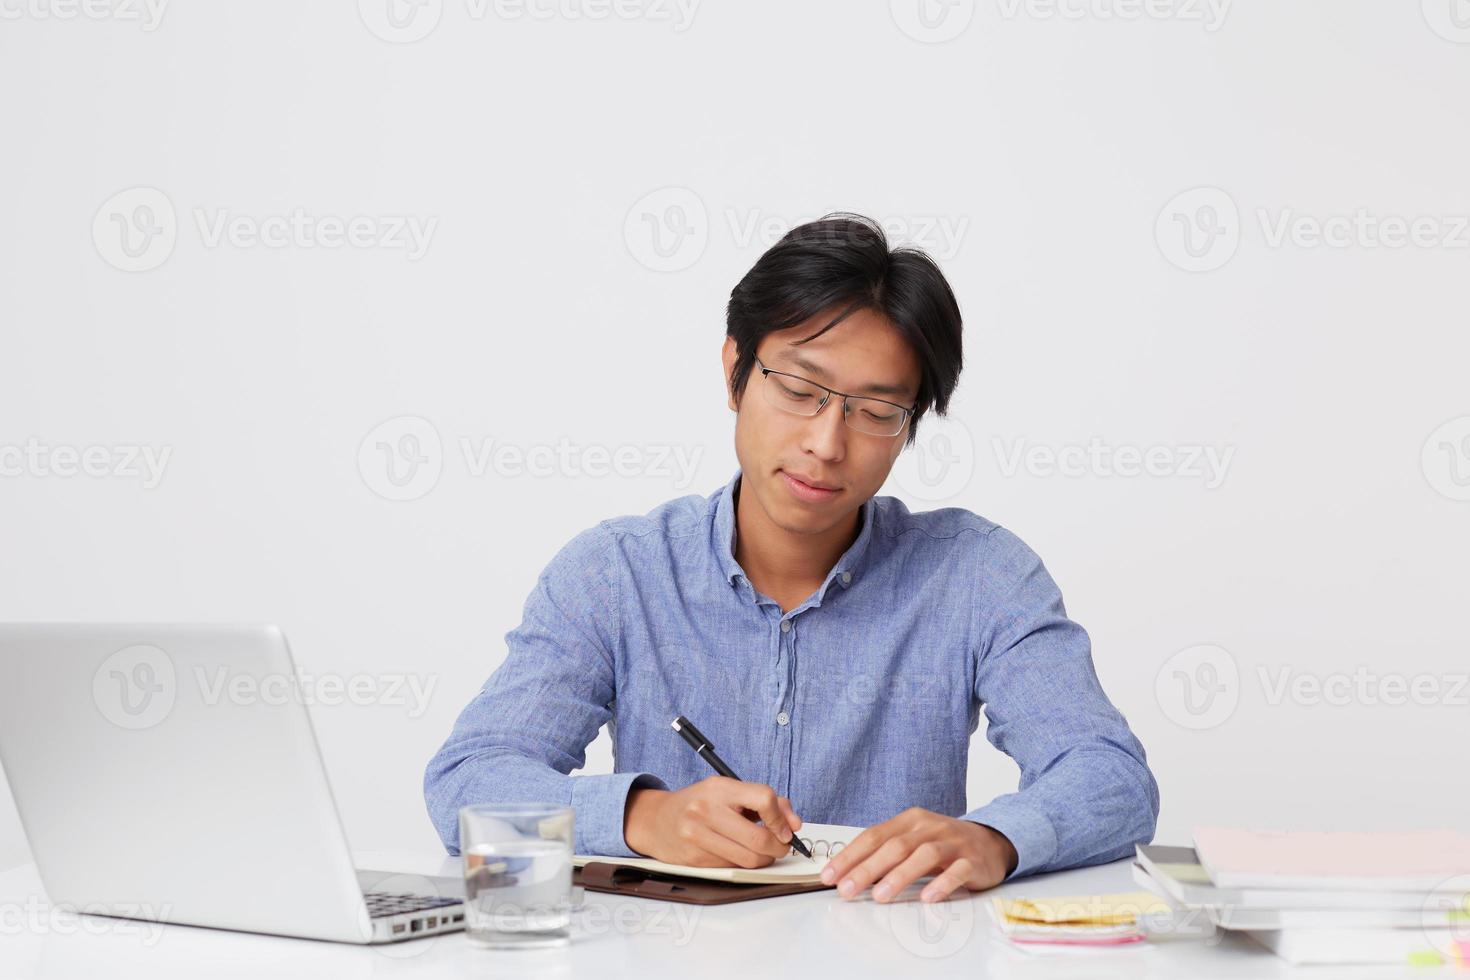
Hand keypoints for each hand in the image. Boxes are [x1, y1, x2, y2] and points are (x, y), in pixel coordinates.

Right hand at [623, 775, 803, 867]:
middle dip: (779, 846)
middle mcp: (706, 810)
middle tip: (781, 846)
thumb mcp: (729, 791)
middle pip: (759, 837)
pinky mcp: (695, 859)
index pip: (763, 798)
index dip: (781, 818)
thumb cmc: (699, 803)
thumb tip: (794, 823)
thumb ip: (766, 801)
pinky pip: (733, 867)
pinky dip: (744, 864)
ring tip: (764, 851)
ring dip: (765, 859)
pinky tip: (740, 854)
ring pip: (749, 859)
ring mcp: (698, 836)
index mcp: (720, 788)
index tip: (787, 828)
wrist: (657, 820)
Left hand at [820, 807, 1017, 902]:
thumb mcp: (913, 840)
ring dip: (899, 876)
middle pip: (894, 846)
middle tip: (846, 889)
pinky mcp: (973, 860)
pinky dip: (942, 884)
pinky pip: (957, 871)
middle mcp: (929, 827)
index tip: (830, 875)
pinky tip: (928, 897)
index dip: (850, 855)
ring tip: (880, 896)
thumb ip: (886, 852)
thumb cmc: (943, 844)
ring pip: (924, 855)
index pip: (873, 836)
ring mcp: (952, 843)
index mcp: (910, 820)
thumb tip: (849, 874)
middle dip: (867, 868)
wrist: (990, 841)